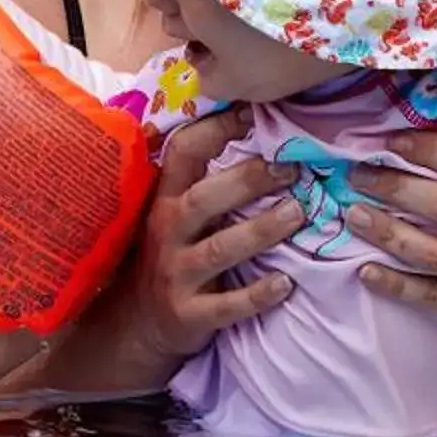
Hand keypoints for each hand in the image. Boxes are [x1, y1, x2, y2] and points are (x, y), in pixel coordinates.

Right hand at [108, 108, 301, 372]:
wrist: (138, 322)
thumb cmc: (171, 254)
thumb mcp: (173, 214)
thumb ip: (205, 183)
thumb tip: (258, 132)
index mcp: (165, 200)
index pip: (183, 153)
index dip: (215, 129)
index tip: (254, 113)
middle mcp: (167, 232)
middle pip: (204, 199)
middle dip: (247, 181)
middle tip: (291, 169)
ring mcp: (177, 274)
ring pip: (219, 250)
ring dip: (261, 231)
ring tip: (298, 214)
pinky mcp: (190, 314)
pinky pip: (227, 305)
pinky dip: (257, 294)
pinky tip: (285, 284)